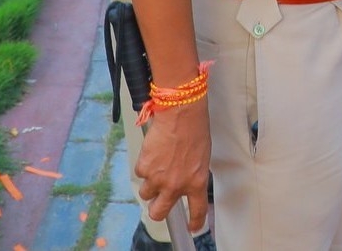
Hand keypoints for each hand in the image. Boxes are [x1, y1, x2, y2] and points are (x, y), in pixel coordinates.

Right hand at [133, 101, 210, 232]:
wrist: (181, 114)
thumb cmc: (194, 129)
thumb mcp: (201, 156)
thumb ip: (191, 174)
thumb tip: (184, 181)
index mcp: (196, 182)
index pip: (197, 210)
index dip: (195, 221)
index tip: (192, 228)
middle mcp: (176, 185)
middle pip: (159, 213)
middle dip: (156, 210)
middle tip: (158, 201)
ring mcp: (158, 179)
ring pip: (145, 193)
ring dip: (149, 183)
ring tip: (157, 164)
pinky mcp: (144, 168)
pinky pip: (140, 173)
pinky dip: (144, 165)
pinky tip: (153, 152)